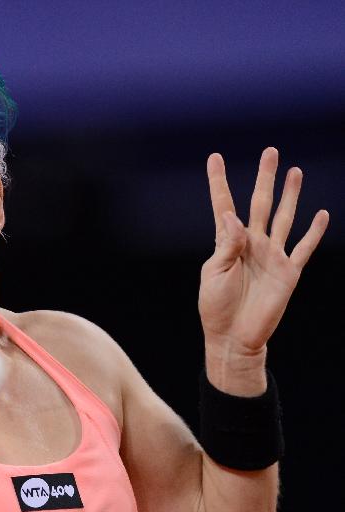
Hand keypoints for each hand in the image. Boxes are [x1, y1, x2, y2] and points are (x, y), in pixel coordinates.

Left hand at [199, 147, 328, 358]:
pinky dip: (314, 232)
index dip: (219, 182)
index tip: (215, 157)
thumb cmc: (216, 306)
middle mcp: (251, 244)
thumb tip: (233, 216)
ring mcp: (272, 255)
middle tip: (270, 151)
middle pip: (259, 203)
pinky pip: (304, 248)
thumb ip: (226, 245)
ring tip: (294, 171)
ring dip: (291, 195)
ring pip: (283, 217)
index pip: (224, 206)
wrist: (234, 336)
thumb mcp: (213, 274)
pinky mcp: (288, 271)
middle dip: (265, 178)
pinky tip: (321, 214)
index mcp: (227, 242)